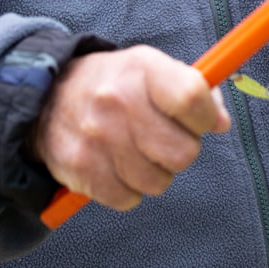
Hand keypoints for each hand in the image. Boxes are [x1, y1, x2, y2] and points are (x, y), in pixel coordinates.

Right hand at [31, 45, 231, 210]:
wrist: (48, 99)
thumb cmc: (114, 85)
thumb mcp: (151, 69)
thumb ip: (193, 90)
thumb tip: (221, 122)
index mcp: (142, 68)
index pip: (192, 97)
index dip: (206, 117)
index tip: (201, 121)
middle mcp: (118, 100)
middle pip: (183, 153)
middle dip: (181, 151)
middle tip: (163, 140)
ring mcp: (97, 136)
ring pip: (158, 181)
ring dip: (154, 173)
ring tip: (136, 152)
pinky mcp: (81, 169)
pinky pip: (128, 199)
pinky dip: (127, 190)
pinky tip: (116, 166)